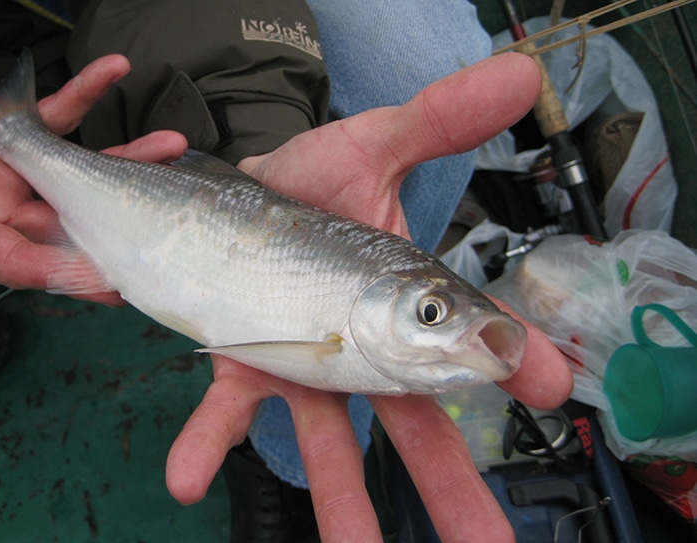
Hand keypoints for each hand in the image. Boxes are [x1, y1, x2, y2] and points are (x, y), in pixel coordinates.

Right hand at [0, 48, 185, 303]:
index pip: (22, 260)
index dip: (66, 274)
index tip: (111, 282)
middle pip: (67, 221)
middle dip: (116, 220)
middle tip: (166, 218)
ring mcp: (11, 168)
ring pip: (77, 172)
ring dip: (123, 156)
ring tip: (168, 143)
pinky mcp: (16, 129)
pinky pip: (57, 115)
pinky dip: (85, 93)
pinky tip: (112, 70)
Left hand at [166, 53, 573, 541]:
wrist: (236, 189)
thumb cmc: (314, 181)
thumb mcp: (375, 145)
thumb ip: (438, 118)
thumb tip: (520, 75)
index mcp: (401, 306)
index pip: (467, 343)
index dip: (512, 364)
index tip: (551, 388)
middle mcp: (356, 349)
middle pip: (410, 424)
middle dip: (448, 485)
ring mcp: (298, 364)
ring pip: (326, 442)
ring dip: (340, 502)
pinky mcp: (240, 361)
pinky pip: (226, 409)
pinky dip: (207, 446)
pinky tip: (186, 483)